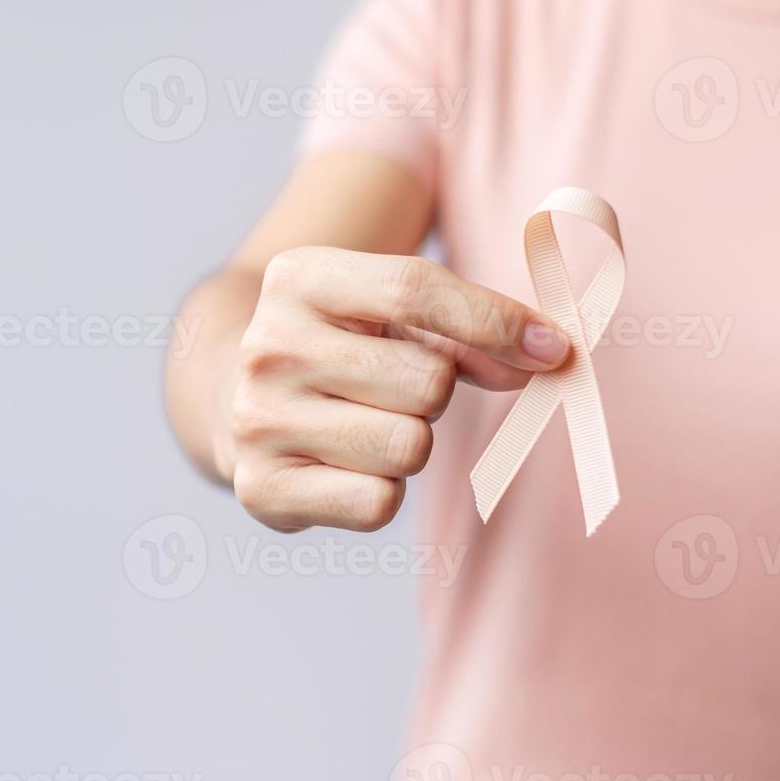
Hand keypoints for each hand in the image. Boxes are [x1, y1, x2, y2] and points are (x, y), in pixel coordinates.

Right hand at [226, 247, 569, 532]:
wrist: (226, 394)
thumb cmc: (335, 345)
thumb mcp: (385, 312)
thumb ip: (467, 329)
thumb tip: (546, 358)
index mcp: (297, 278)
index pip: (415, 289)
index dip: (496, 321)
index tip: (553, 349)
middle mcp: (267, 346)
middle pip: (426, 381)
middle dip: (435, 391)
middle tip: (394, 389)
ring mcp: (258, 420)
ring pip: (408, 446)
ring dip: (410, 442)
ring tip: (366, 425)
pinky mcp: (262, 489)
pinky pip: (378, 502)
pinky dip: (381, 491)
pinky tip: (346, 465)